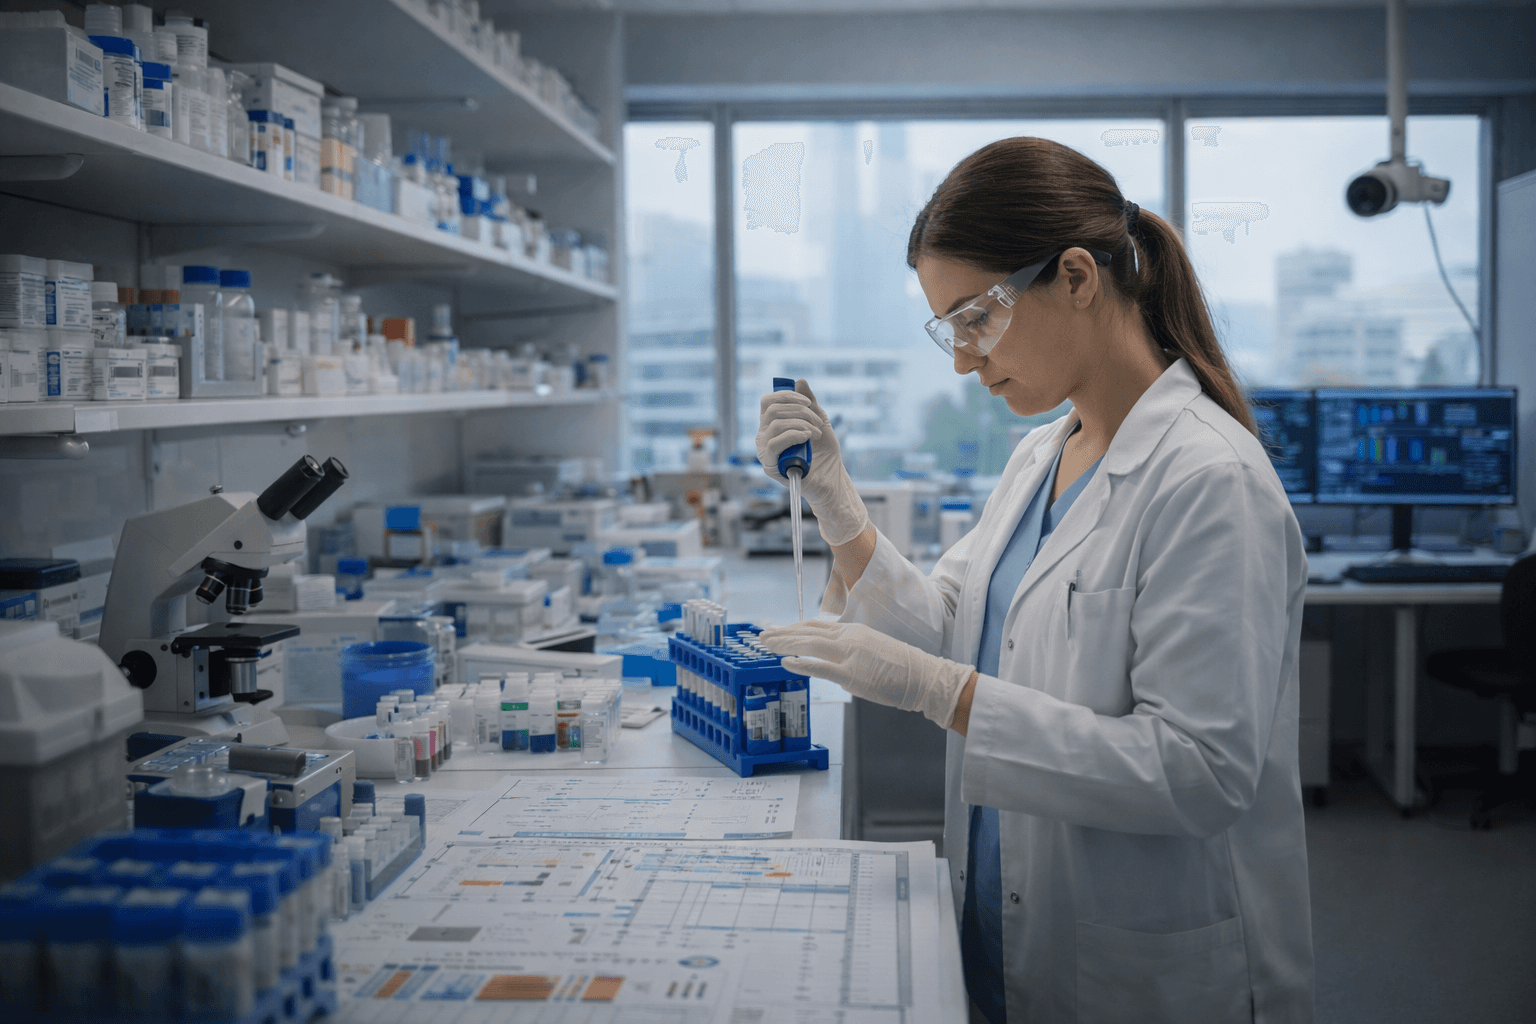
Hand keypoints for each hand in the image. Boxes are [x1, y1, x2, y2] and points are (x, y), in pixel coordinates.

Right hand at [756, 379, 868, 545]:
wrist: (832, 478)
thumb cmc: (824, 452)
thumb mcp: (820, 420)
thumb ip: (810, 402)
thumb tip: (799, 381)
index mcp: (772, 424)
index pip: (768, 402)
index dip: (786, 396)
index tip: (808, 403)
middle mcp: (764, 436)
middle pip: (773, 410)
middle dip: (800, 411)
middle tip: (818, 423)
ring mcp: (765, 451)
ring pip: (774, 425)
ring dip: (800, 424)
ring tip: (816, 433)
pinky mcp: (769, 466)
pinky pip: (774, 444)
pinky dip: (793, 435)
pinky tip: (807, 438)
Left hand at [759, 620, 974, 728]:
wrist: (922, 675)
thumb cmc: (900, 667)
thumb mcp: (872, 649)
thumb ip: (850, 651)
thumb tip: (831, 663)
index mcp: (853, 631)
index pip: (816, 625)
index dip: (794, 627)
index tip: (778, 629)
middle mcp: (848, 637)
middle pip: (808, 630)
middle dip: (782, 632)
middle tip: (762, 635)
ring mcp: (849, 654)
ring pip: (809, 643)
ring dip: (785, 643)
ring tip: (766, 644)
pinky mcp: (851, 674)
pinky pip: (819, 666)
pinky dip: (800, 663)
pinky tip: (785, 661)